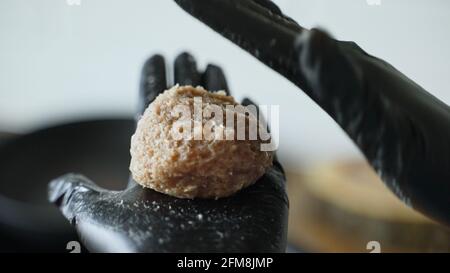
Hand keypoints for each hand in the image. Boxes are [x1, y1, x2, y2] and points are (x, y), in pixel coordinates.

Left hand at [47, 52, 287, 252]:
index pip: (157, 117)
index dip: (155, 85)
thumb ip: (81, 197)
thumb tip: (57, 186)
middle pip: (194, 115)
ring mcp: (229, 174)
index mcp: (163, 170)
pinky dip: (258, 124)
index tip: (157, 59)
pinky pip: (261, 148)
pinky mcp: (260, 185)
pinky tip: (251, 101)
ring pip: (226, 125)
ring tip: (217, 68)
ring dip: (223, 94)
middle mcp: (195, 169)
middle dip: (193, 83)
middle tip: (192, 57)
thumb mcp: (102, 220)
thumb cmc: (148, 251)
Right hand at [174, 0, 449, 225]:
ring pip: (287, 36)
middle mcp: (339, 62)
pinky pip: (305, 56)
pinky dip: (282, 42)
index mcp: (337, 72)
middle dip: (227, 8)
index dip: (225, 15)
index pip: (269, 36)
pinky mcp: (353, 85)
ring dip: (251, 18)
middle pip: (271, 27)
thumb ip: (348, 84)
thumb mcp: (390, 129)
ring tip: (227, 6)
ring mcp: (347, 70)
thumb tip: (311, 36)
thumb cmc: (434, 160)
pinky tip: (283, 40)